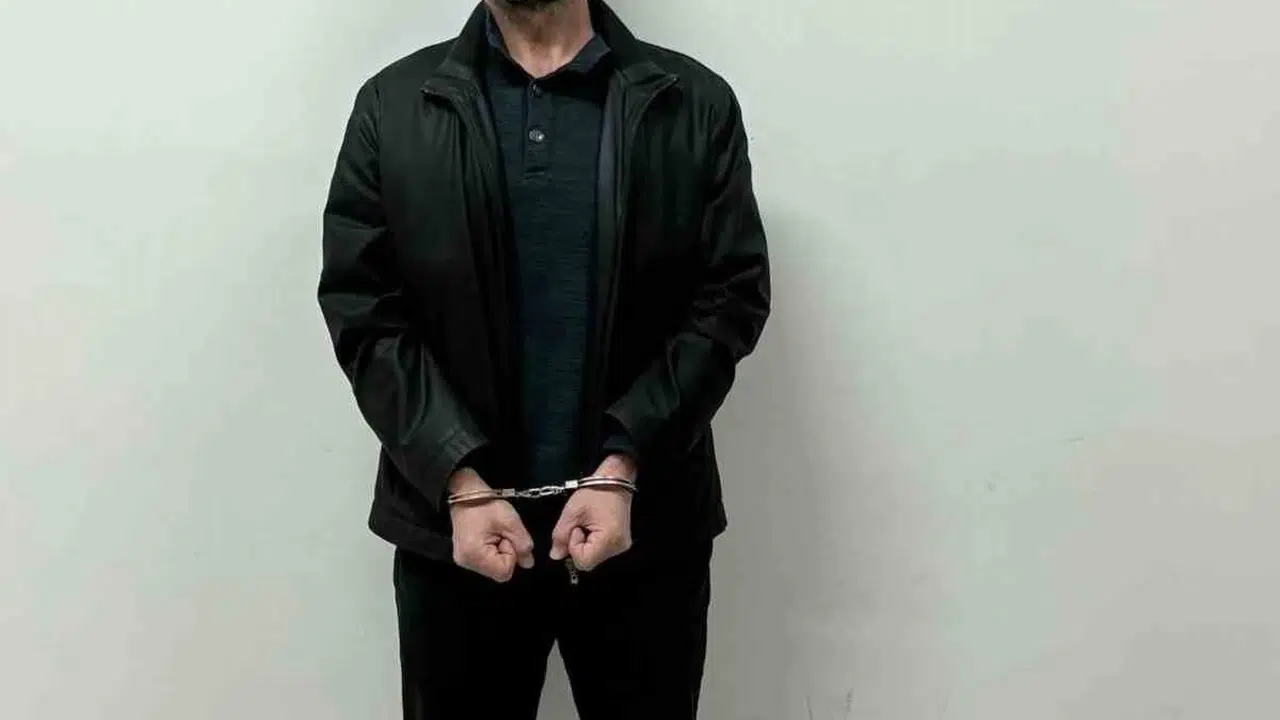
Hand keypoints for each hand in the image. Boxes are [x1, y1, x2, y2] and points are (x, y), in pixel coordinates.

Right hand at [448, 468, 534, 582]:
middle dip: (506, 554)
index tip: (505, 536)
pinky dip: (492, 552)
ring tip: (494, 534)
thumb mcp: (511, 522)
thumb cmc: (486, 505)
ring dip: (499, 553)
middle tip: (500, 533)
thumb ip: (523, 544)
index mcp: (474, 556)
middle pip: (499, 572)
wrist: (465, 494)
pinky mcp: (464, 557)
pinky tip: (489, 537)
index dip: (511, 554)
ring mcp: (463, 561)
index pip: (505, 571)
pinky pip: (486, 563)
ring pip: (494, 568)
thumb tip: (529, 564)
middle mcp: (466, 563)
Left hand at [549, 454, 636, 571]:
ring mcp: (622, 547)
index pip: (583, 561)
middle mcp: (619, 548)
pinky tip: (594, 528)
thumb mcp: (572, 512)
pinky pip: (600, 552)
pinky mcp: (621, 544)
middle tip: (581, 526)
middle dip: (578, 547)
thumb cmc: (594, 493)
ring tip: (588, 525)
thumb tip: (555, 556)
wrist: (615, 481)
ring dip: (585, 545)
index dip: (574, 547)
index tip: (577, 527)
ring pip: (593, 558)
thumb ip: (561, 535)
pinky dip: (592, 544)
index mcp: (609, 540)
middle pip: (588, 562)